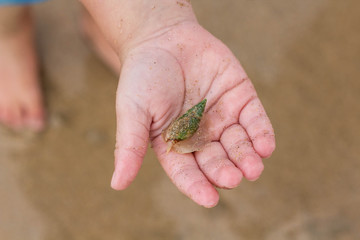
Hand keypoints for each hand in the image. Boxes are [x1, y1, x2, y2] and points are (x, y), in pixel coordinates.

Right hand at [110, 21, 274, 206]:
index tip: (210, 200)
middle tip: (233, 178)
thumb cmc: (142, 76)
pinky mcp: (240, 97)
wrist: (162, 37)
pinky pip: (255, 119)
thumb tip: (116, 185)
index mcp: (175, 144)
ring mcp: (222, 117)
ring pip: (238, 144)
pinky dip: (261, 133)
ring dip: (247, 157)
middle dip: (225, 170)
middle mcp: (201, 135)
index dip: (197, 186)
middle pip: (216, 160)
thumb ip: (130, 146)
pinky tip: (266, 146)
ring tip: (254, 168)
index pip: (186, 172)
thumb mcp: (133, 111)